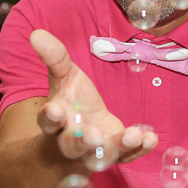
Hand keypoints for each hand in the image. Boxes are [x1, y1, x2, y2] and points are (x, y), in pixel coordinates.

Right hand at [29, 29, 157, 165]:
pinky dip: (139, 148)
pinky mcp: (116, 153)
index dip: (50, 117)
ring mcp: (95, 150)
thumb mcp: (64, 76)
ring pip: (102, 153)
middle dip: (82, 141)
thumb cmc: (71, 100)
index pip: (47, 121)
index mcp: (55, 120)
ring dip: (117, 146)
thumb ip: (55, 58)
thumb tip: (36, 33)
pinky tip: (151, 138)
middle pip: (73, 146)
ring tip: (132, 136)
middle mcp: (71, 140)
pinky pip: (128, 155)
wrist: (82, 130)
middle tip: (93, 136)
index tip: (54, 110)